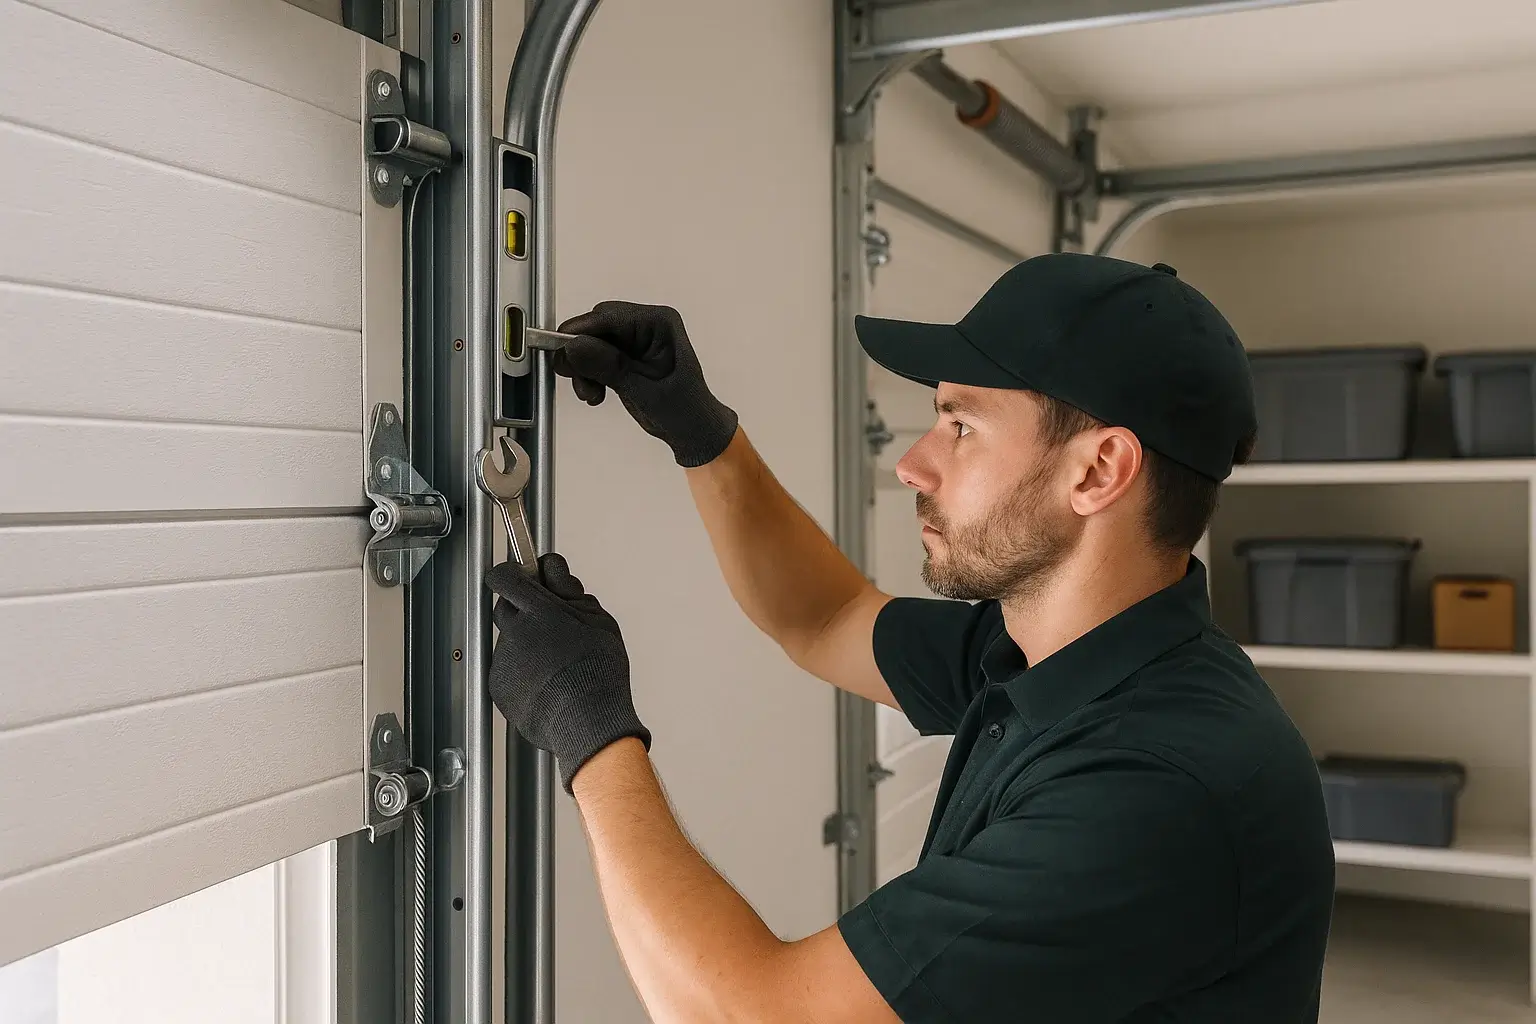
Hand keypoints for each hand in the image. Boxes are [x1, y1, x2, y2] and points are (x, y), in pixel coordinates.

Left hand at [486, 553, 649, 791]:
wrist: (587, 722)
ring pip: (509, 640)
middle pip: (506, 606)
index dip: (512, 574)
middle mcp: (514, 632)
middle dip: (524, 610)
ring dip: (526, 644)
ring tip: (556, 664)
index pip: (505, 576)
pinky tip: (547, 683)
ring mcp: (504, 660)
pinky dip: (522, 672)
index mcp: (538, 610)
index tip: (522, 576)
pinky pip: (507, 669)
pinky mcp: (498, 685)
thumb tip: (552, 568)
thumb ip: (569, 590)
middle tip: (550, 624)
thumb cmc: (598, 672)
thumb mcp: (597, 619)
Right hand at [555, 301, 738, 467]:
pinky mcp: (625, 354)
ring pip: (590, 343)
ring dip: (583, 369)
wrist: (693, 430)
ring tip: (591, 393)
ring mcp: (635, 339)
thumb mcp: (643, 390)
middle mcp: (647, 325)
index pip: (608, 316)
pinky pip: (594, 357)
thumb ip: (609, 367)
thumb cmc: (686, 410)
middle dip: (581, 356)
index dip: (579, 332)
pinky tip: (596, 392)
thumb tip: (575, 347)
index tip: (559, 351)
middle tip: (577, 380)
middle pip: (595, 328)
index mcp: (660, 323)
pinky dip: (588, 374)